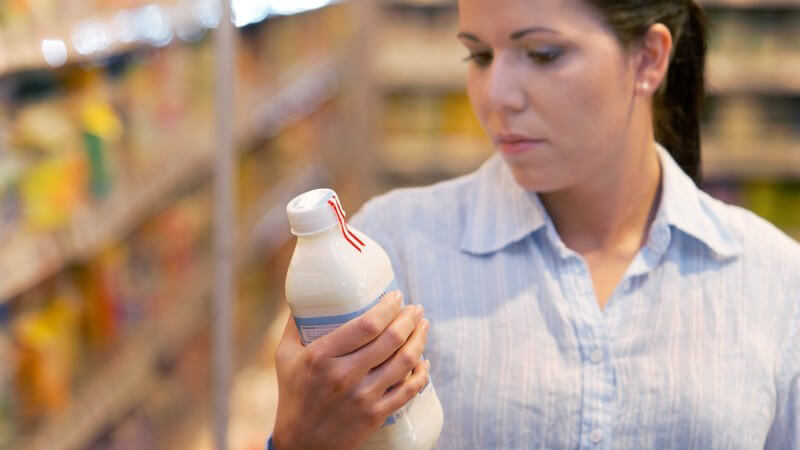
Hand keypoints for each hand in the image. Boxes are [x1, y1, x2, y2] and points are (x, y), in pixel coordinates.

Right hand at [272, 292, 430, 449]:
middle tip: (415, 309)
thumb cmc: (293, 395)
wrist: (300, 444)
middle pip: (391, 339)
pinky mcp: (375, 415)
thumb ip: (294, 325)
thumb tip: (305, 297)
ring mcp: (363, 397)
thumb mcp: (285, 356)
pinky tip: (424, 362)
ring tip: (423, 327)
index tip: (397, 296)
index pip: (366, 325)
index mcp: (322, 356)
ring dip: (419, 340)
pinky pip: (408, 391)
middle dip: (410, 319)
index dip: (388, 307)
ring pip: (404, 362)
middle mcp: (344, 375)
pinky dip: (422, 374)